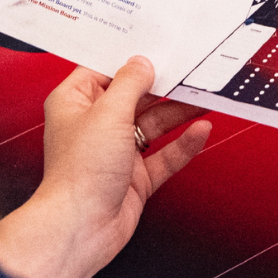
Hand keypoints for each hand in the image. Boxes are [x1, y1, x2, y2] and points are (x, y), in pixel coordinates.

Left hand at [0, 57, 211, 277]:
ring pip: (153, 125)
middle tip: (191, 72)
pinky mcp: (135, 177)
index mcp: (74, 103)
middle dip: (163, 87)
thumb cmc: (79, 174)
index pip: (105, 71)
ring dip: (178, 112)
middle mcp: (94, 126)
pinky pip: (164, 155)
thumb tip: (142, 64)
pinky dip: (182, 144)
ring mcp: (116, 152)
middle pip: (135, 98)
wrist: (82, 227)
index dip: (131, 61)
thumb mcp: (108, 113)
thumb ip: (130, 84)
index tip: (157, 50)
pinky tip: (199, 131)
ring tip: (203, 97)